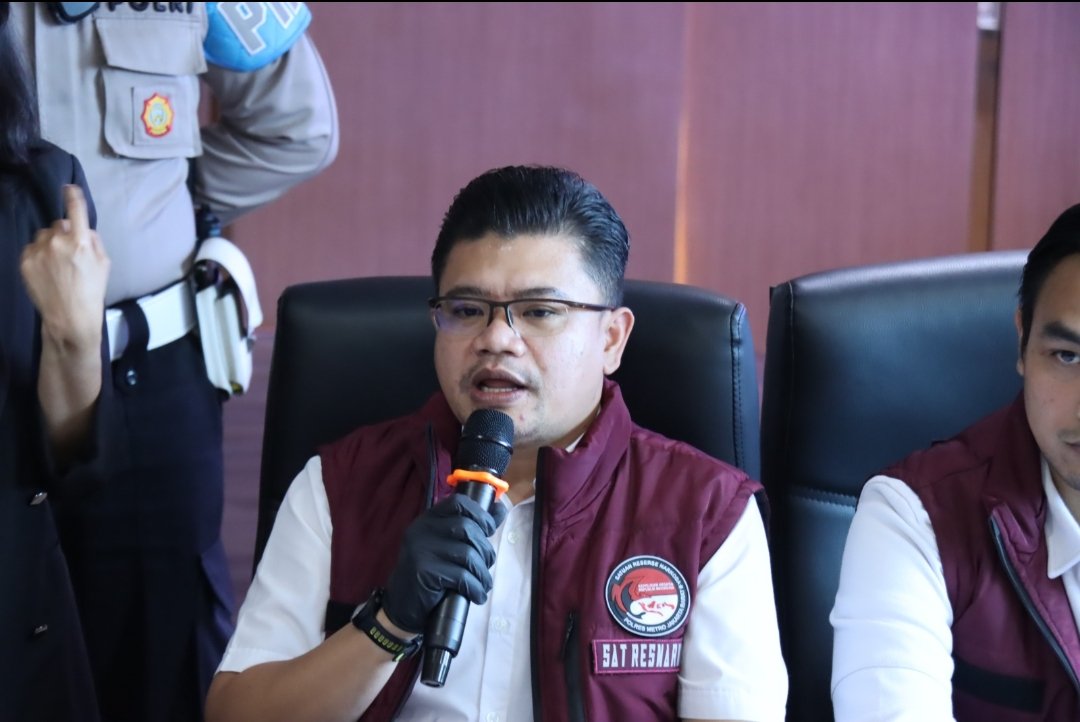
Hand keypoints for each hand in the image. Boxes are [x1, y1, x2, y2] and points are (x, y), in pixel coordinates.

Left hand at [20, 185, 109, 350]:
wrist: (69, 316)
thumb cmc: (91, 291)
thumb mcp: (104, 265)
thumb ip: (94, 242)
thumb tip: (84, 229)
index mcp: (81, 242)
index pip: (76, 210)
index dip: (73, 196)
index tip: (69, 187)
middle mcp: (58, 242)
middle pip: (59, 224)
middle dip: (64, 233)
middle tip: (69, 252)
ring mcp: (40, 251)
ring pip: (43, 235)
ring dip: (49, 243)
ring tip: (56, 264)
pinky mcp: (26, 261)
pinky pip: (32, 248)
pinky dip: (38, 254)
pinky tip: (46, 270)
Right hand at [383, 494, 507, 633]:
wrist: (401, 605)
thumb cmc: (431, 573)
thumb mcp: (448, 545)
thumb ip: (473, 527)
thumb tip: (500, 508)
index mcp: (428, 519)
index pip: (459, 503)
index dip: (481, 514)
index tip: (489, 530)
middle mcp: (422, 529)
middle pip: (467, 528)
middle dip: (485, 550)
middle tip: (487, 566)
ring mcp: (420, 550)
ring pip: (468, 554)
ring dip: (482, 573)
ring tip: (483, 584)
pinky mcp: (423, 572)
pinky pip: (461, 576)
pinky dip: (475, 588)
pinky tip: (476, 596)